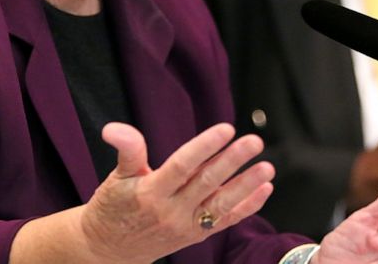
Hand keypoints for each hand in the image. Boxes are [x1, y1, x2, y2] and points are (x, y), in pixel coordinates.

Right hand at [78, 122, 274, 263]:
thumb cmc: (113, 208)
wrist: (110, 250)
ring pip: (221, 204)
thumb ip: (126, 150)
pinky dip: (247, 207)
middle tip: (254, 142)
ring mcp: (186, 226)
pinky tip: (264, 189)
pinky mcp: (196, 235)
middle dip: (233, 161)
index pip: (182, 166)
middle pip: (207, 183)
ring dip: (246, 186)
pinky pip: (225, 221)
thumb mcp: (116, 177)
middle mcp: (171, 211)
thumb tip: (113, 128)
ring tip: (267, 168)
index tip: (225, 129)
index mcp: (151, 192)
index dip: (205, 147)